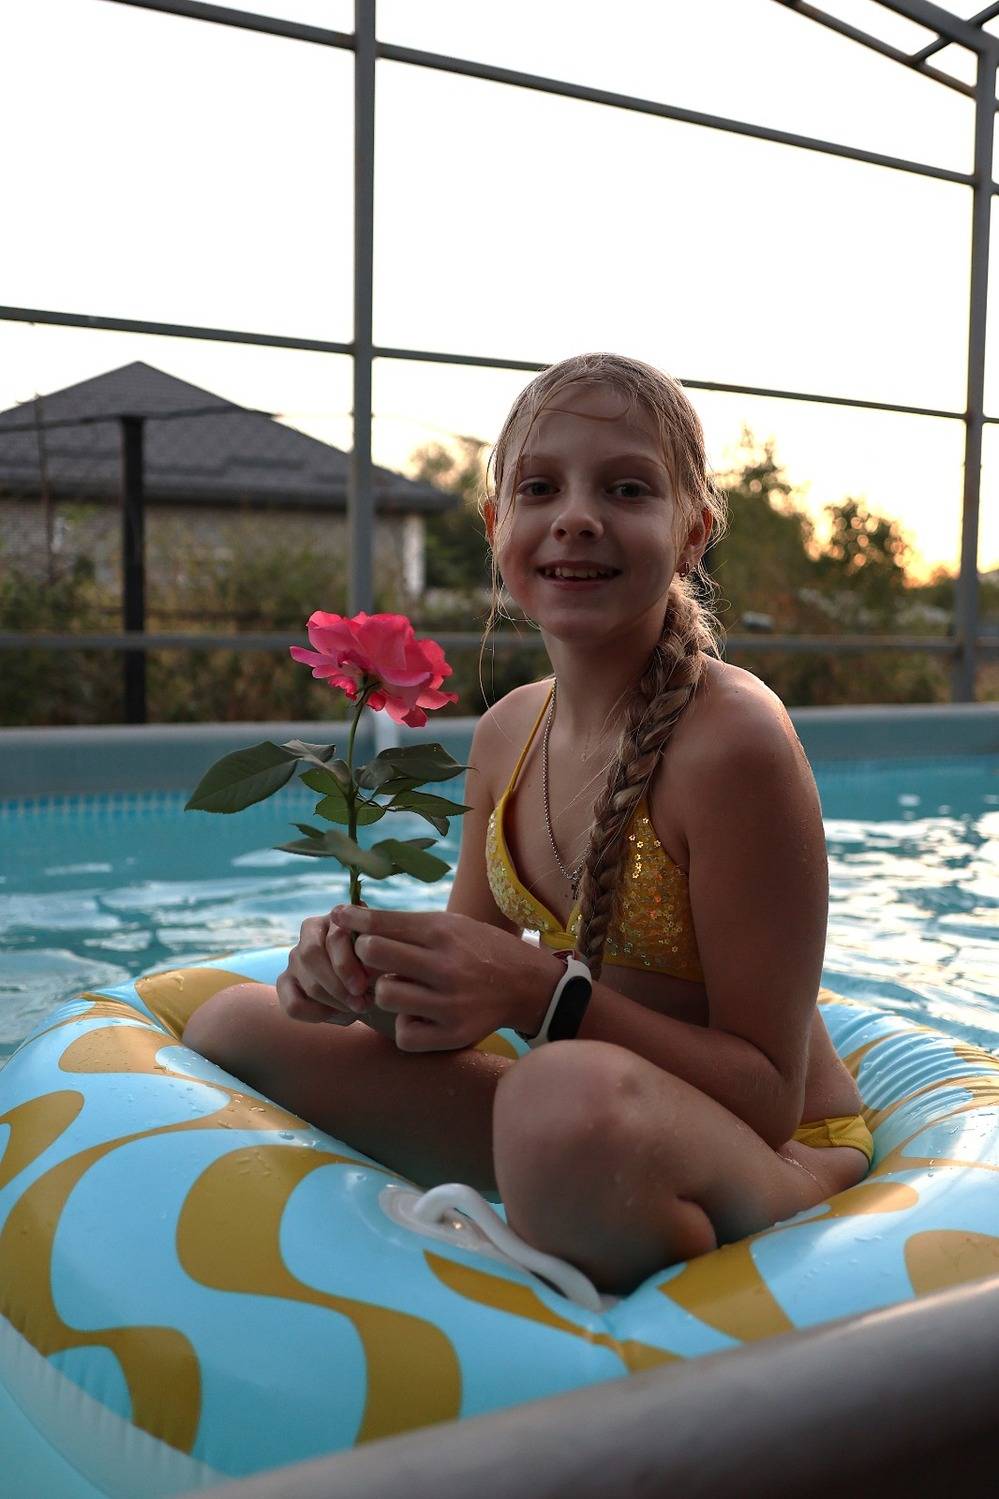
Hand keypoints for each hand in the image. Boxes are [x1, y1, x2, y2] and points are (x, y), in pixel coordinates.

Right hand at [277, 903, 379, 1026]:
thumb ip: (375, 951)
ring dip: (335, 1002)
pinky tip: (335, 1013)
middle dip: (338, 985)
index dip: (347, 965)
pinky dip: (316, 1015)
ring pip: (309, 984)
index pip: (332, 937)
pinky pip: (293, 1005)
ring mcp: (295, 958)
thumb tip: (365, 950)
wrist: (373, 989)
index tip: (363, 987)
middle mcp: (310, 934)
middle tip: (360, 1002)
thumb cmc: (379, 968)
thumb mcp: (382, 957)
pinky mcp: (285, 983)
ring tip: (357, 1007)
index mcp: (336, 919)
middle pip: (311, 956)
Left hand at [330, 905, 562, 1051]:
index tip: (339, 918)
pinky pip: (403, 1034)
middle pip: (373, 954)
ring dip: (386, 993)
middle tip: (373, 961)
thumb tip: (348, 915)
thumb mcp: (450, 924)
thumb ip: (404, 924)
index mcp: (443, 931)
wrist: (528, 985)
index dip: (353, 920)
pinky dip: (405, 1025)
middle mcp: (445, 964)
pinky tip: (419, 1015)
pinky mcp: (454, 1034)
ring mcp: (450, 1002)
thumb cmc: (478, 950)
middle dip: (365, 956)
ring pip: (384, 995)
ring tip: (403, 989)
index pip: (381, 923)